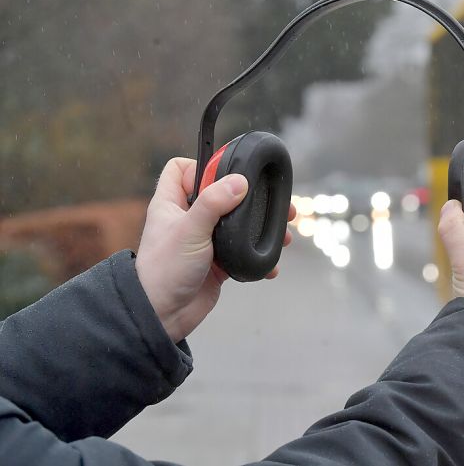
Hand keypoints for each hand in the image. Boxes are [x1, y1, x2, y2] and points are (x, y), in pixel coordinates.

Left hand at [135, 158, 295, 342]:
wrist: (163, 316)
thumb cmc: (164, 272)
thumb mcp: (189, 231)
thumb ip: (213, 203)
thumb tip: (239, 181)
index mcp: (171, 204)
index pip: (181, 169)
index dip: (201, 166)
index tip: (225, 173)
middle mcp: (187, 219)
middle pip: (219, 194)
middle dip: (248, 196)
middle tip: (271, 198)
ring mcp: (204, 241)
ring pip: (237, 223)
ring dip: (260, 227)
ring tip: (283, 233)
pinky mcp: (218, 262)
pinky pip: (243, 252)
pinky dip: (258, 257)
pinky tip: (269, 265)